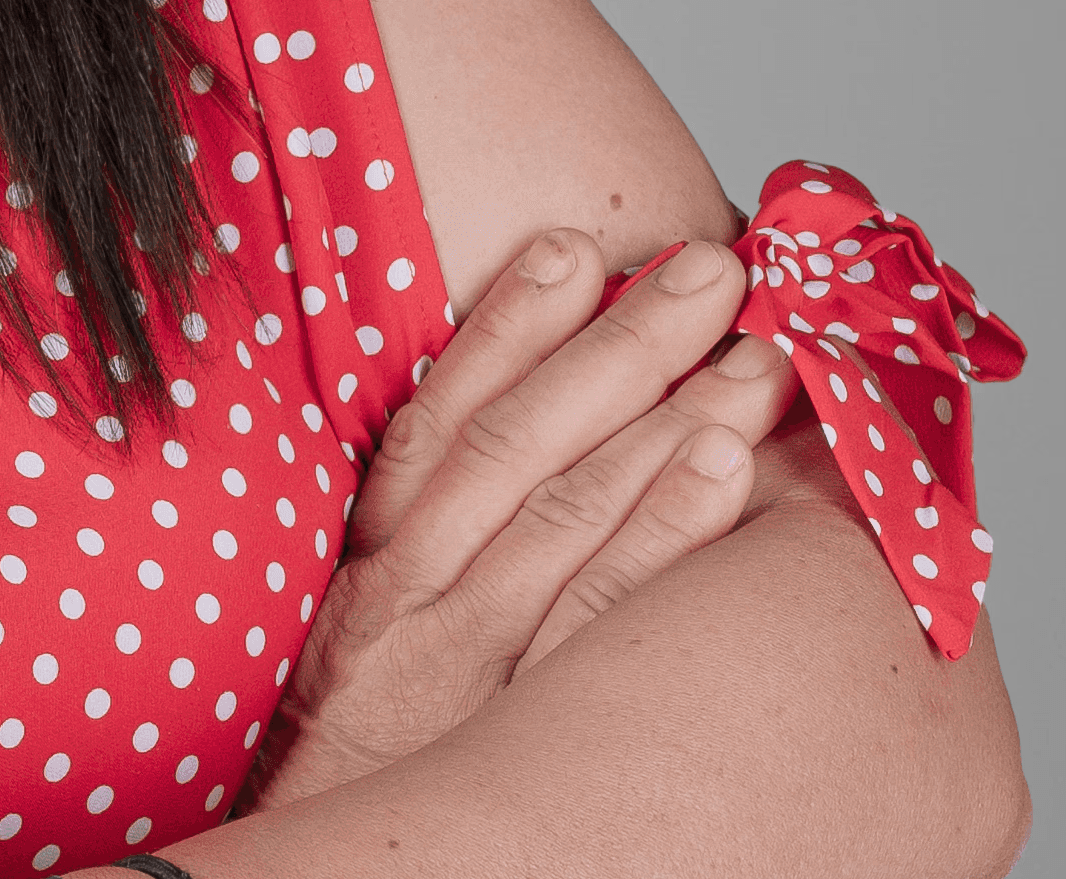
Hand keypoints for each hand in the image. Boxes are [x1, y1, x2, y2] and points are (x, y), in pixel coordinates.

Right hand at [235, 226, 797, 815]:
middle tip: (708, 269)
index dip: (506, 325)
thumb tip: (473, 460)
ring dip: (671, 417)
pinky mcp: (526, 727)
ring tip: (751, 352)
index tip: (574, 248)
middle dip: (620, 343)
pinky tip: (722, 471)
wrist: (314, 867)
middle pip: (525, 441)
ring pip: (576, 511)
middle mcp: (419, 595)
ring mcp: (476, 658)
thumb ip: (405, 557)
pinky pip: (605, 615)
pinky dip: (666, 533)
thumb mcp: (347, 645)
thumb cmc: (340, 765)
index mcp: (371, 564)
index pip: (442, 415)